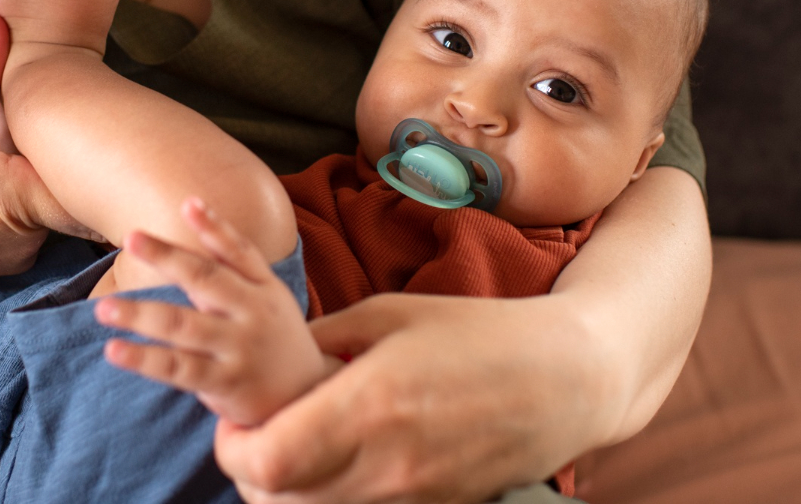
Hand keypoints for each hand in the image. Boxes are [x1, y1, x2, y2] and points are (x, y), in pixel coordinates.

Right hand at [0, 15, 93, 311]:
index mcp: (22, 195)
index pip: (81, 157)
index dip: (79, 118)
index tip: (68, 89)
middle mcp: (34, 231)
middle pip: (60, 166)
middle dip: (39, 127)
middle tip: (13, 96)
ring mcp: (22, 250)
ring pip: (41, 185)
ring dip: (21, 151)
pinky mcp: (7, 257)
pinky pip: (25, 207)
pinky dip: (8, 177)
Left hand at [95, 198, 330, 426]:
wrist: (307, 396)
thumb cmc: (275, 336)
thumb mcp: (268, 295)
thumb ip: (233, 259)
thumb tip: (191, 206)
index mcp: (262, 287)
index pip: (238, 251)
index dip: (215, 227)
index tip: (188, 203)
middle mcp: (252, 313)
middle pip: (206, 280)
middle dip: (168, 257)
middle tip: (130, 238)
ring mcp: (239, 348)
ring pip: (183, 326)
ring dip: (141, 314)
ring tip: (104, 308)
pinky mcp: (225, 383)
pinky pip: (178, 368)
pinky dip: (145, 359)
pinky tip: (115, 349)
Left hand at [214, 292, 605, 502]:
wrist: (566, 379)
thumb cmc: (477, 333)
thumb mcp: (390, 315)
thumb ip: (322, 339)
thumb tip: (272, 358)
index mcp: (369, 404)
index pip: (268, 460)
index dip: (234, 447)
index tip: (237, 421)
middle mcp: (387, 463)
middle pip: (280, 500)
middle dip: (253, 473)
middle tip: (256, 436)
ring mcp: (413, 496)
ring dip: (289, 489)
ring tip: (297, 445)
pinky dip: (333, 499)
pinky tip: (342, 460)